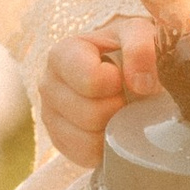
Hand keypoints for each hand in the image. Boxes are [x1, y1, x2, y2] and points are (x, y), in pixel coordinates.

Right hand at [38, 15, 157, 169]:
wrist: (125, 69)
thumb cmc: (128, 49)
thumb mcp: (138, 34)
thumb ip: (142, 47)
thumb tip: (141, 84)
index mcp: (62, 54)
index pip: (91, 80)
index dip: (116, 82)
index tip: (122, 76)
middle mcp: (47, 84)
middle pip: (90, 114)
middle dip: (117, 107)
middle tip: (125, 96)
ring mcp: (50, 116)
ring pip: (88, 140)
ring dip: (113, 128)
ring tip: (118, 110)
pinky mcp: (59, 141)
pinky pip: (86, 156)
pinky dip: (106, 146)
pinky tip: (111, 127)